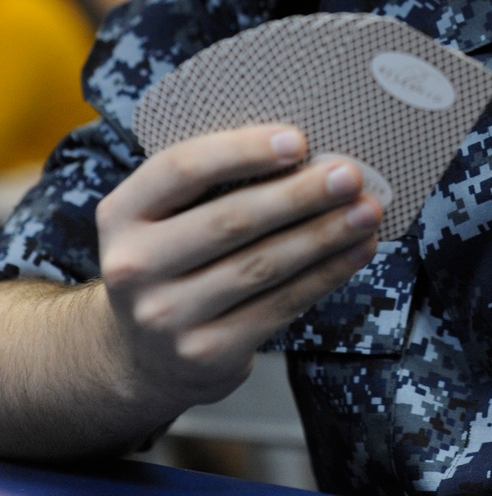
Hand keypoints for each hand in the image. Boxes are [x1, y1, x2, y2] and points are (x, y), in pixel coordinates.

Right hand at [95, 125, 381, 413]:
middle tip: (349, 175)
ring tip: (366, 212)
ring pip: (264, 265)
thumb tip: (302, 150)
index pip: (181, 169)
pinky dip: (326, 274)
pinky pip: (281, 304)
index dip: (242, 151)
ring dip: (324, 235)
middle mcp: (134, 267)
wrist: (142, 355)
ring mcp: (168, 316)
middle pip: (231, 220)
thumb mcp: (161, 218)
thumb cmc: (171, 261)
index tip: (297, 140)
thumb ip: (208, 184)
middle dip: (300, 194)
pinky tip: (355, 251)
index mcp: (121, 214)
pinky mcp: (207, 353)